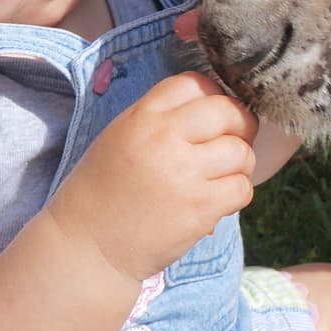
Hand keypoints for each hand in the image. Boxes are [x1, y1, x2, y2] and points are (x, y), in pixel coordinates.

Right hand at [53, 71, 258, 281]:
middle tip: (234, 140)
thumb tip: (212, 106)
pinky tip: (219, 199)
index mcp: (143, 116)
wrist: (87, 247)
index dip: (213, 96)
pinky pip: (242, 188)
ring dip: (240, 163)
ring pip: (241, 151)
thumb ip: (161, 117)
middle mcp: (164, 138)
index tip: (213, 115)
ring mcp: (184, 173)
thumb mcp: (121, 136)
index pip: (195, 83)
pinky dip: (237, 193)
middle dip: (240, 124)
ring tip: (223, 175)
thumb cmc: (104, 191)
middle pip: (228, 111)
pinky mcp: (199, 208)